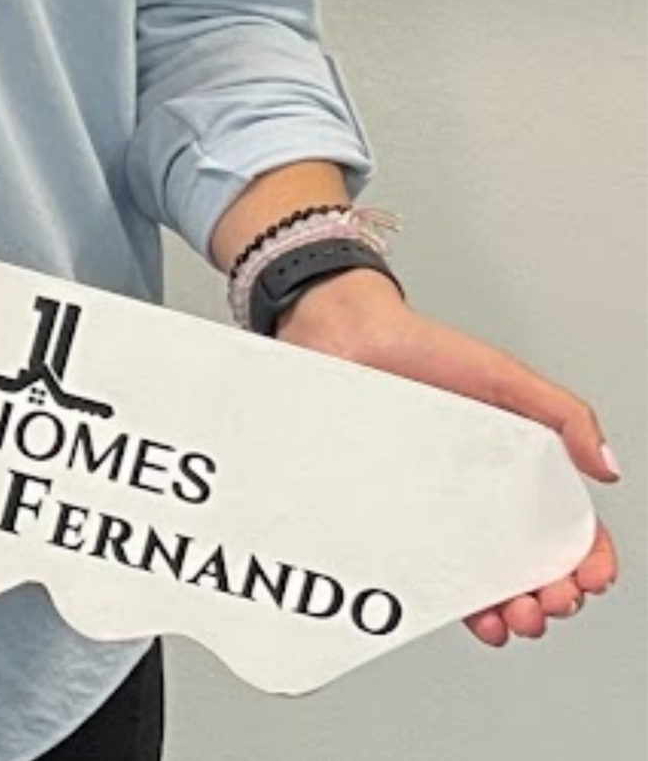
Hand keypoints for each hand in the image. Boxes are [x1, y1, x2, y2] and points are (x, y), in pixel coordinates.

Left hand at [275, 270, 619, 644]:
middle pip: (532, 566)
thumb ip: (563, 415)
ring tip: (513, 616)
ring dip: (510, 613)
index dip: (586, 560)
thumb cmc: (420, 348)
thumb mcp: (504, 376)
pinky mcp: (398, 515)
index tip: (589, 576)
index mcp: (515, 469)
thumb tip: (608, 467)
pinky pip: (428, 570)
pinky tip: (467, 610)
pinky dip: (454, 601)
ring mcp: (438, 508)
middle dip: (553, 597)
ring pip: (485, 580)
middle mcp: (479, 495)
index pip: (565, 527)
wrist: (344, 336)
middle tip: (550, 602)